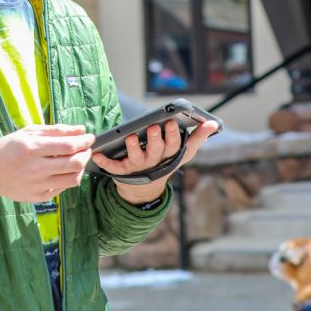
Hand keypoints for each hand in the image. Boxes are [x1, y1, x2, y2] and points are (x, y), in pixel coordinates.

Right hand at [0, 124, 95, 202]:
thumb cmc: (7, 148)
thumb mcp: (27, 132)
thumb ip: (54, 130)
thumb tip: (80, 130)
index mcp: (32, 148)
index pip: (68, 146)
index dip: (84, 141)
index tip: (89, 137)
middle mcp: (36, 168)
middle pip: (74, 163)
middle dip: (86, 154)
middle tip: (86, 148)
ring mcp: (38, 185)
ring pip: (73, 179)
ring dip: (81, 168)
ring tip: (77, 160)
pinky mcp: (39, 196)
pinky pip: (63, 188)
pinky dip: (68, 177)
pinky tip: (63, 170)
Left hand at [93, 120, 220, 203]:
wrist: (145, 187)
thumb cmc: (165, 161)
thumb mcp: (183, 152)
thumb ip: (198, 137)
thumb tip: (213, 123)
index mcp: (169, 155)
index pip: (173, 146)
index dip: (172, 135)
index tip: (171, 123)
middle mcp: (154, 161)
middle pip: (155, 151)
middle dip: (154, 140)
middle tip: (152, 128)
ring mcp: (138, 166)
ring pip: (136, 158)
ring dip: (133, 148)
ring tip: (130, 137)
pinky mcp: (122, 171)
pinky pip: (113, 168)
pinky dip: (105, 162)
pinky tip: (97, 154)